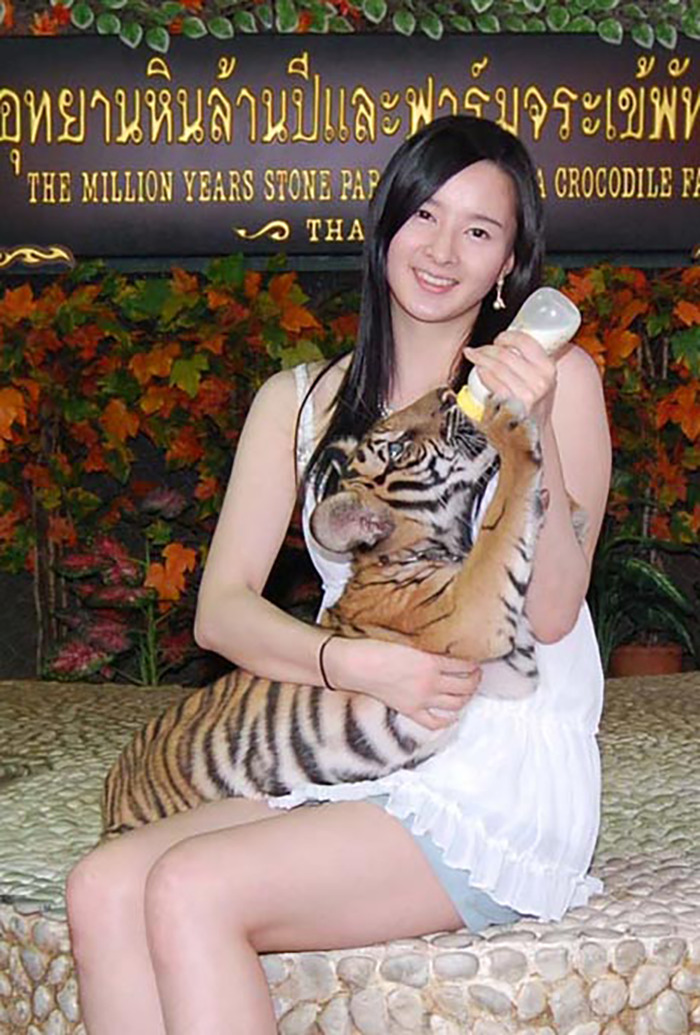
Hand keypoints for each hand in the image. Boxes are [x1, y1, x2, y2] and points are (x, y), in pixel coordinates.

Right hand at [326, 637, 480, 730]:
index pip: (463, 665)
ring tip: (468, 691)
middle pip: (464, 686)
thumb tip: (443, 650)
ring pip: (455, 704)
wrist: (357, 665)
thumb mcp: (408, 642)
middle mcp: (430, 683)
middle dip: (475, 680)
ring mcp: (421, 699)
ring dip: (466, 698)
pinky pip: (434, 722)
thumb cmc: (377, 648)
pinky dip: (447, 721)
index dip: (473, 664)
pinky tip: (452, 715)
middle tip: (476, 675)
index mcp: (431, 663)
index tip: (475, 661)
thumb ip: (428, 648)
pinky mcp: (410, 710)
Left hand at [463, 330, 557, 428]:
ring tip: (473, 356)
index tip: (499, 338)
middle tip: (478, 349)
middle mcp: (540, 381)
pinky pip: (493, 383)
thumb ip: (533, 362)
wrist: (532, 434)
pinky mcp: (512, 406)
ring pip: (497, 367)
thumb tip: (509, 341)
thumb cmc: (534, 405)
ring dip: (481, 358)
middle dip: (488, 348)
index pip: (526, 342)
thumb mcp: (542, 380)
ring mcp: (526, 395)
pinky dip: (483, 374)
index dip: (508, 336)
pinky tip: (478, 370)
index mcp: (549, 369)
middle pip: (507, 354)